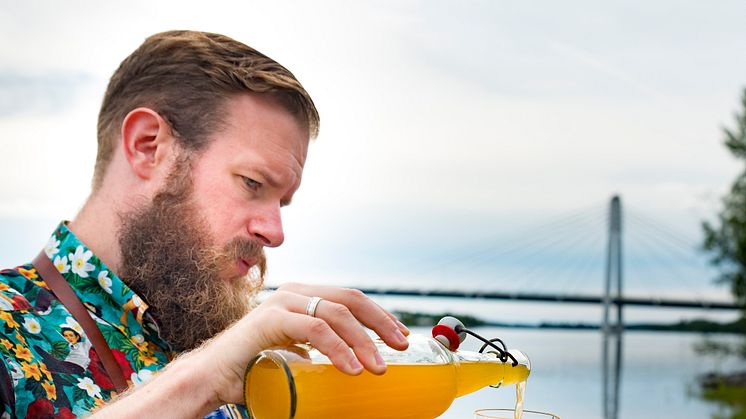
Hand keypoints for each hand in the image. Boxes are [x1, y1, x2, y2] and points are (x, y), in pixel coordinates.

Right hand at [196, 283, 410, 405]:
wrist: (213, 377)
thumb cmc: (254, 369)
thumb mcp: (297, 356)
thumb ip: (318, 353)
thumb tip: (352, 366)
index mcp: (303, 298)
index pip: (350, 298)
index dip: (380, 314)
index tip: (400, 334)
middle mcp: (295, 294)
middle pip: (350, 299)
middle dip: (381, 322)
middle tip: (400, 346)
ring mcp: (282, 303)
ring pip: (336, 314)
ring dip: (363, 341)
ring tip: (378, 367)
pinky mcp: (271, 319)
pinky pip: (315, 329)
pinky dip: (338, 348)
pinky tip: (351, 367)